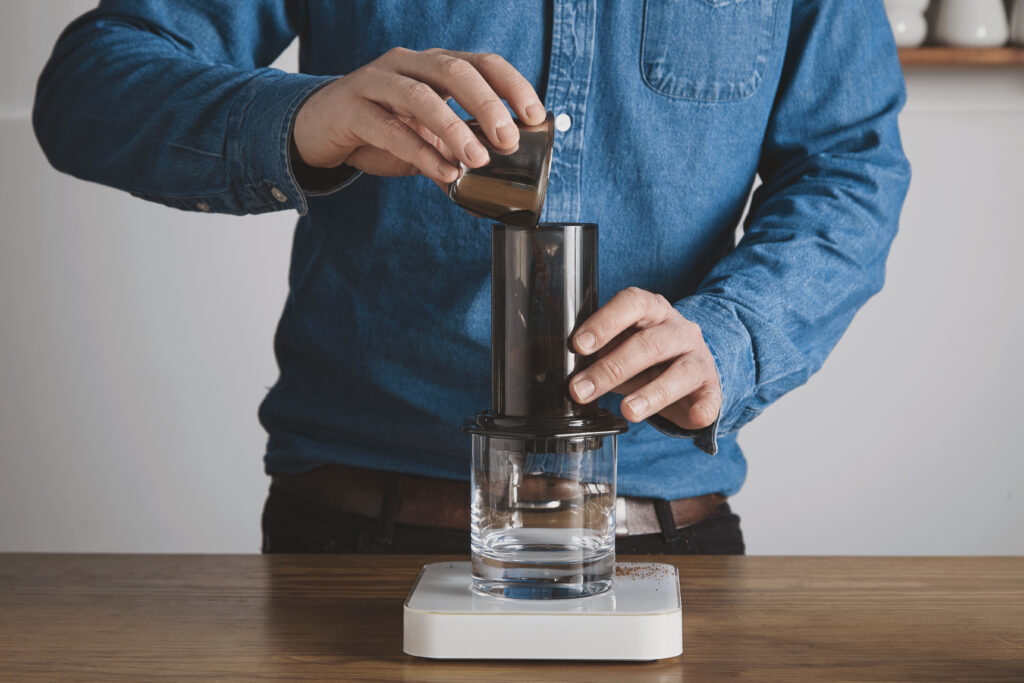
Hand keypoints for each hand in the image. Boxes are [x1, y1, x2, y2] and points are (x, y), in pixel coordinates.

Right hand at [292, 47, 544, 184]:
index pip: (481, 63)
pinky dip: (419, 152)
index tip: (534, 115)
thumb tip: (499, 170)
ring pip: (420, 96)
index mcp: (432, 65)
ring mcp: (376, 82)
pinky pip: (389, 129)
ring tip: (476, 160)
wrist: (317, 129)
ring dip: (453, 129)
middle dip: (487, 105)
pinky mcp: (351, 109)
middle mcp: (406, 65)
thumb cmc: (378, 128)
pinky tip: (442, 173)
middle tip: (508, 140)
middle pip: (454, 72)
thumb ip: (457, 145)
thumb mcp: (425, 134)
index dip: (512, 85)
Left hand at [569, 287, 721, 430]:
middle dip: (611, 368)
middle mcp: (677, 329)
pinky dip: (704, 408)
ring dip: (652, 393)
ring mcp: (698, 357)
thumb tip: (530, 356)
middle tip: (581, 390)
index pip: (631, 304)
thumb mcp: (613, 346)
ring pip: (681, 371)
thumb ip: (582, 350)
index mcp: (650, 310)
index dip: (604, 322)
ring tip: (627, 412)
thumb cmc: (643, 355)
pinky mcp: (711, 387)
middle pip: (648, 344)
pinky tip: (694, 417)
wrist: (689, 368)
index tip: (578, 345)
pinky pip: (712, 397)